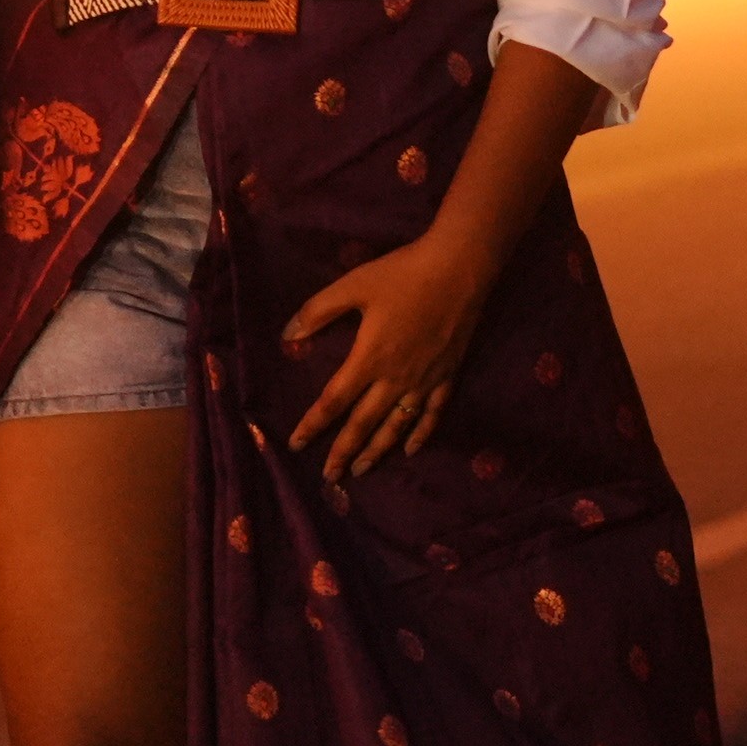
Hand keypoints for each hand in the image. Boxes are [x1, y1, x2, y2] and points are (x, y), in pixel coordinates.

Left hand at [282, 234, 495, 483]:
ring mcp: (424, 381)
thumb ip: (318, 311)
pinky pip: (432, 414)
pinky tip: (410, 450)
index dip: (313, 425)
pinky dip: (420, 435)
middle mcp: (395, 379)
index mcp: (369, 359)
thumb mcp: (353, 286)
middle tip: (329, 477)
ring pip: (396, 426)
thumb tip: (287, 336)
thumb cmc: (403, 274)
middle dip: (344, 452)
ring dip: (377, 451)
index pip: (334, 401)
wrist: (459, 268)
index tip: (297, 444)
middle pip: (364, 424)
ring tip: (362, 470)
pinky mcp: (447, 375)